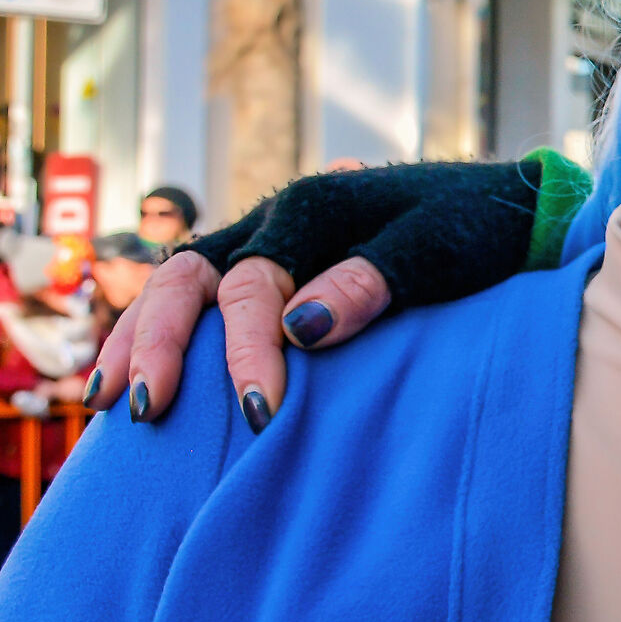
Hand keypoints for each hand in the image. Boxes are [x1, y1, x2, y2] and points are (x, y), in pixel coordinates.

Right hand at [83, 158, 548, 431]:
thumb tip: (302, 329)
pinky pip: (204, 294)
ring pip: (181, 283)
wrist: (507, 206)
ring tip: (111, 402)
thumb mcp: (440, 251)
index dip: (246, 353)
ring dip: (142, 339)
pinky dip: (167, 333)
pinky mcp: (280, 264)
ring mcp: (271, 239)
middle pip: (188, 277)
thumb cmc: (479, 230)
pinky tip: (145, 379)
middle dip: (159, 345)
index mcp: (312, 208)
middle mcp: (278, 218)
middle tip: (146, 412)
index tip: (261, 415)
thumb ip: (374, 281)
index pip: (252, 286)